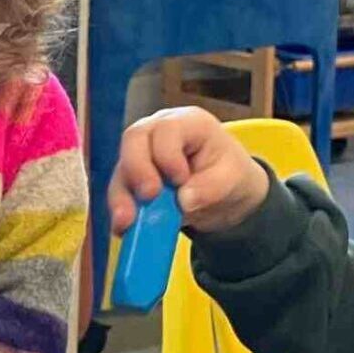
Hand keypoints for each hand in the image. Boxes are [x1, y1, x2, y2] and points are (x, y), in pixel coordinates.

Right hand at [108, 107, 268, 236]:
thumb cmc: (229, 174)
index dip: (167, 154)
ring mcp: (141, 155)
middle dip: (137, 169)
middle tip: (149, 196)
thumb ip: (211, 188)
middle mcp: (157, 133)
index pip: (167, 129)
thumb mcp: (232, 179)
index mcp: (188, 123)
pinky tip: (125, 228)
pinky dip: (121, 211)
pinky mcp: (132, 179)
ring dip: (122, 196)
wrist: (224, 193)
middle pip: (134, 140)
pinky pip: (120, 192)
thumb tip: (184, 201)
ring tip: (127, 222)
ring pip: (122, 168)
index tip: (180, 180)